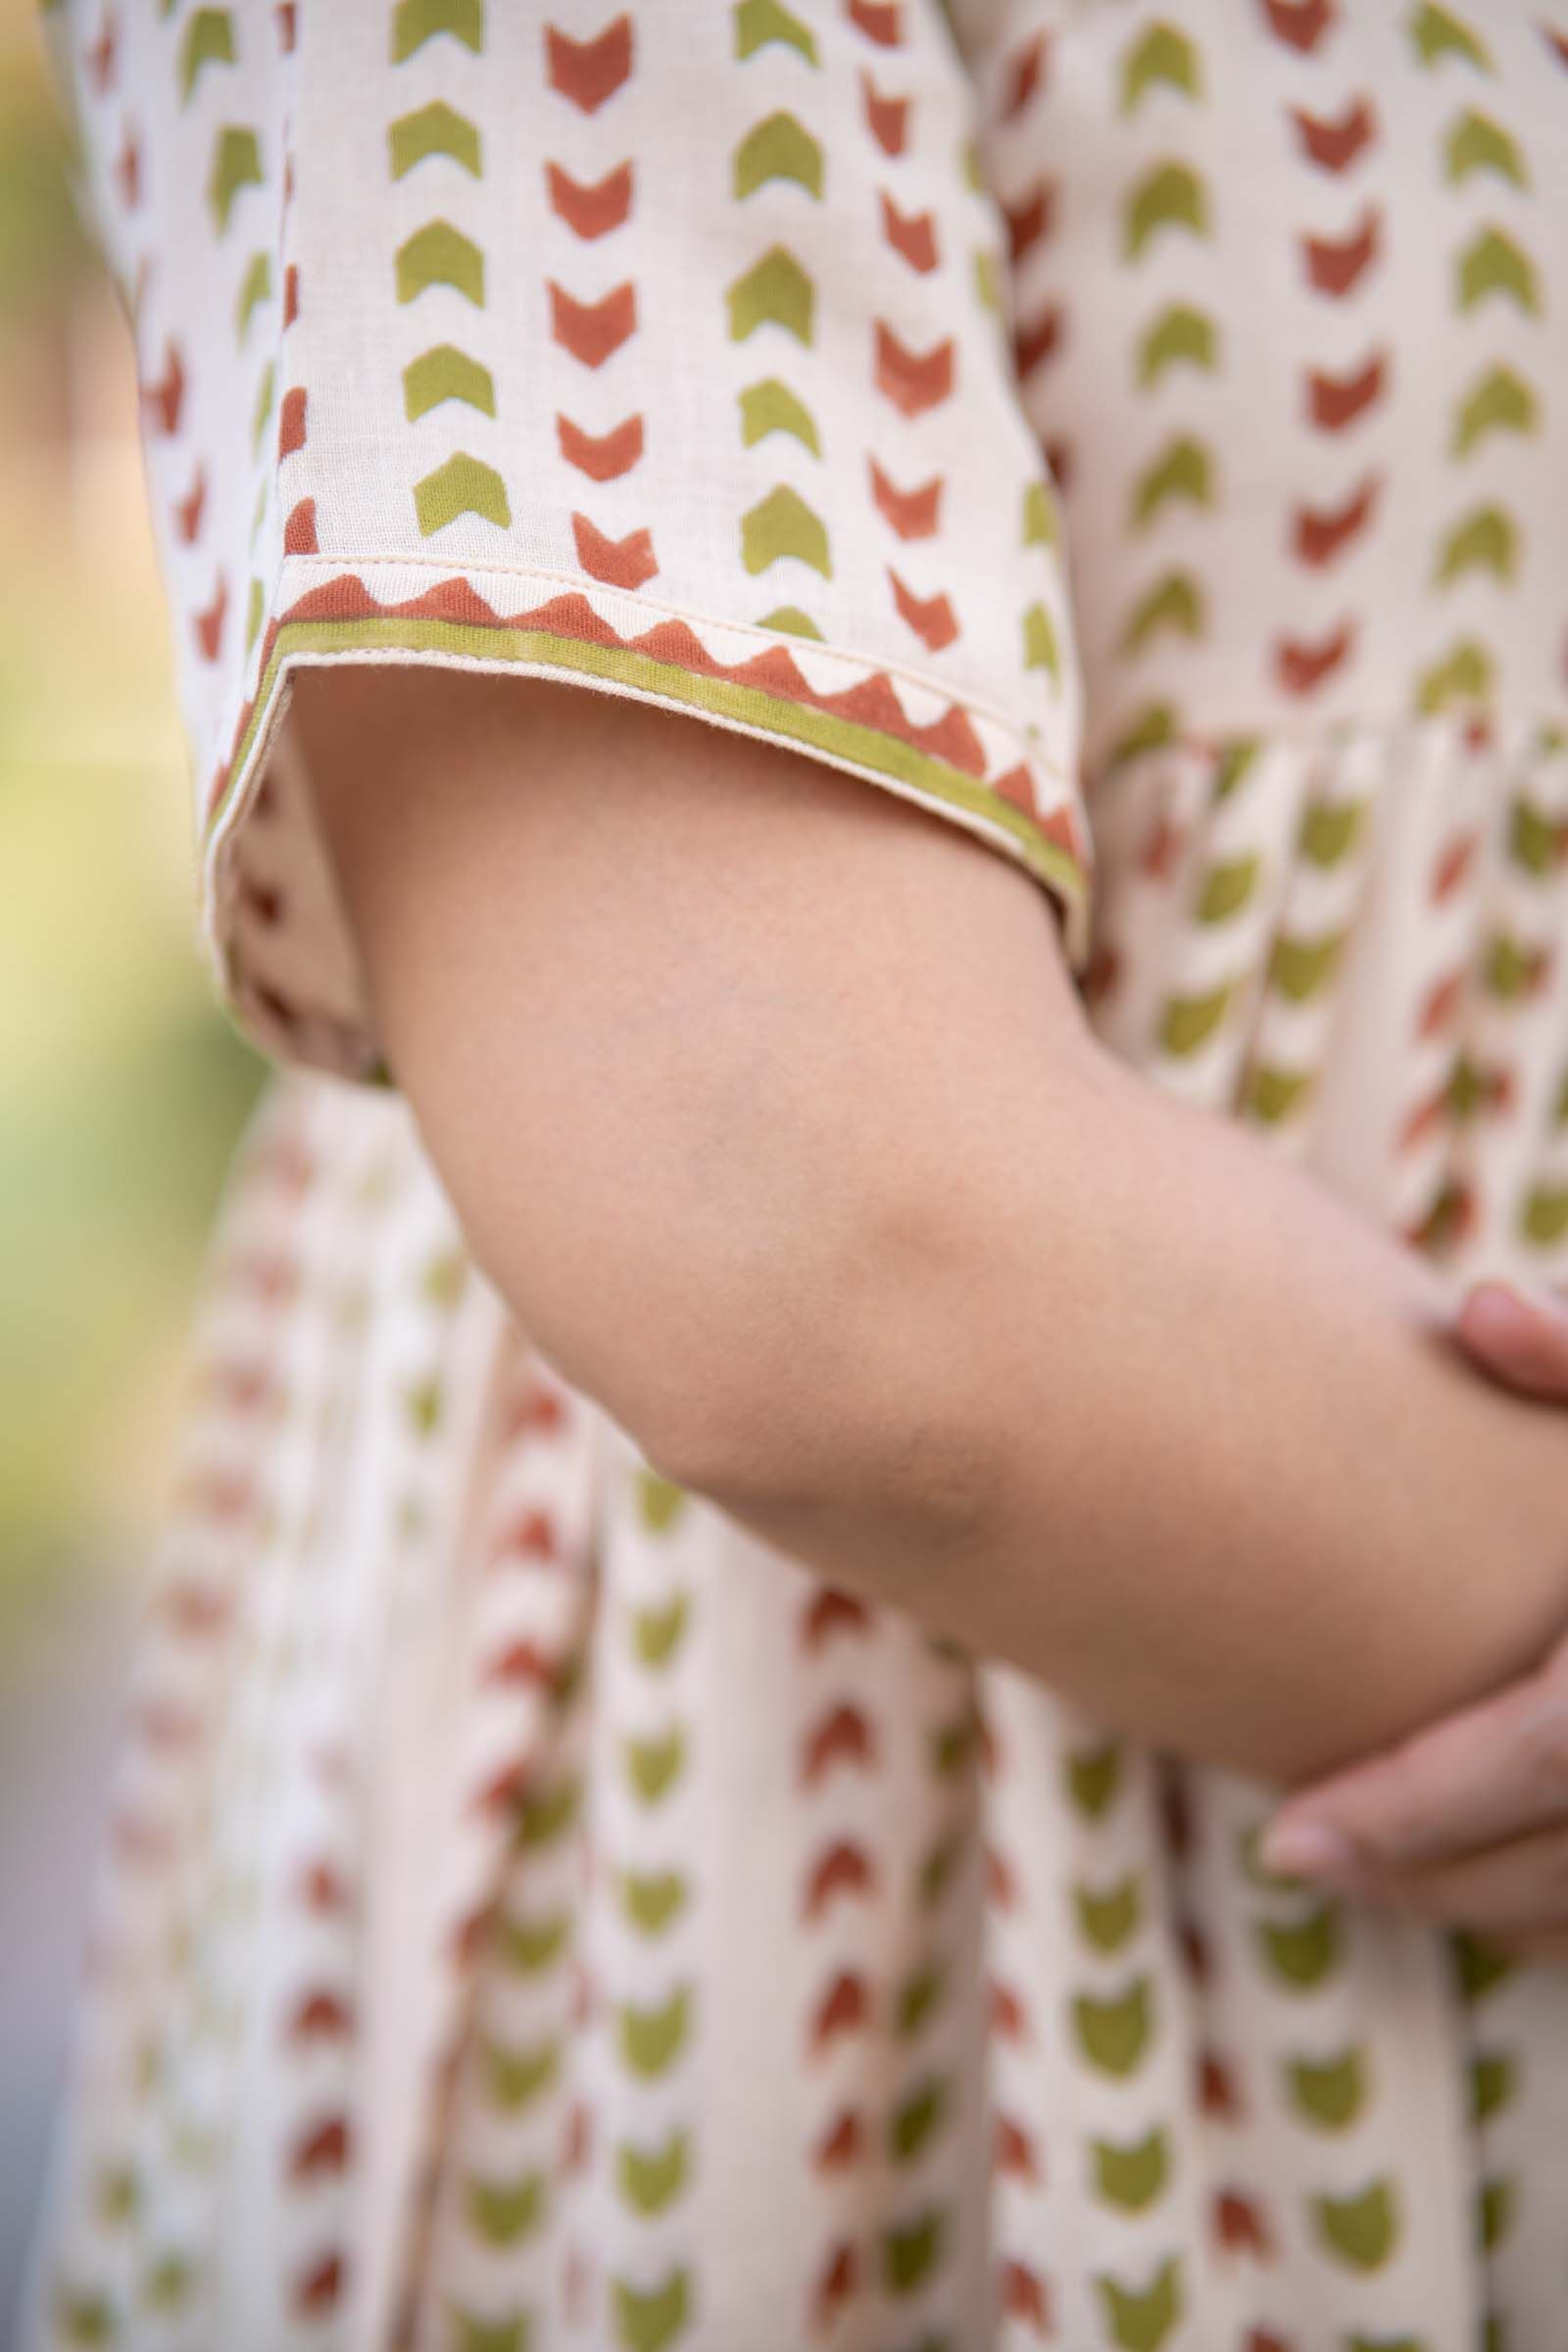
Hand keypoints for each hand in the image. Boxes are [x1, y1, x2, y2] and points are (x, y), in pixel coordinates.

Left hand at [1258, 1279, 1567, 1960]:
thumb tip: (1477, 1311)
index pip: (1546, 1749)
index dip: (1416, 1805)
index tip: (1284, 1838)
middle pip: (1566, 1857)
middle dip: (1425, 1873)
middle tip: (1298, 1859)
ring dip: (1487, 1904)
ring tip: (1365, 1876)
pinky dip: (1560, 1909)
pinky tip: (1483, 1887)